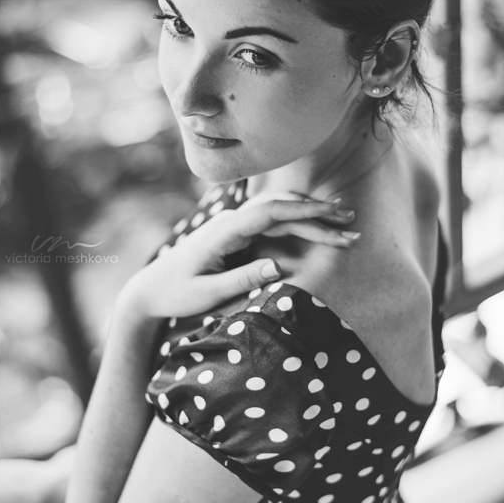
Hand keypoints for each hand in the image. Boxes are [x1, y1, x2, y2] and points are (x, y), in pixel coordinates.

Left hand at [118, 193, 358, 318]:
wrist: (151, 288)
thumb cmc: (175, 293)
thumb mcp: (205, 294)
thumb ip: (240, 280)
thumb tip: (278, 267)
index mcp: (224, 231)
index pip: (270, 212)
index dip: (304, 211)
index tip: (333, 215)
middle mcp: (231, 221)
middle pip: (280, 209)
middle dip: (318, 214)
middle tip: (352, 225)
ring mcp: (235, 225)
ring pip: (279, 212)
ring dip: (311, 216)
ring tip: (344, 223)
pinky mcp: (238, 233)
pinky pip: (272, 221)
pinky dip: (297, 221)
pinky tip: (318, 226)